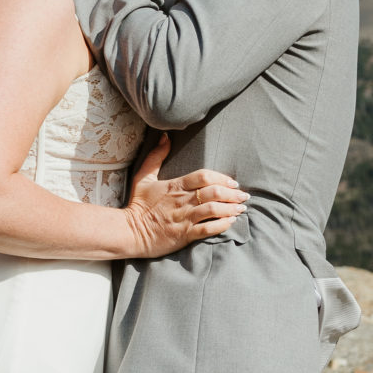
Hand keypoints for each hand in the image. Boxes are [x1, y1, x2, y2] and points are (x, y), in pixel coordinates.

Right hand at [121, 136, 245, 258]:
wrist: (129, 232)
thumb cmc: (138, 205)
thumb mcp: (143, 177)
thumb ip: (156, 157)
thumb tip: (164, 137)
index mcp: (175, 186)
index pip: (203, 176)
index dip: (221, 178)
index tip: (233, 182)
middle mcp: (182, 201)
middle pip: (213, 192)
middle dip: (232, 194)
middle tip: (243, 196)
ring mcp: (184, 218)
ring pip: (213, 210)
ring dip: (231, 209)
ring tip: (241, 209)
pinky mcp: (184, 235)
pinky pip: (207, 229)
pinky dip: (222, 225)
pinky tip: (230, 222)